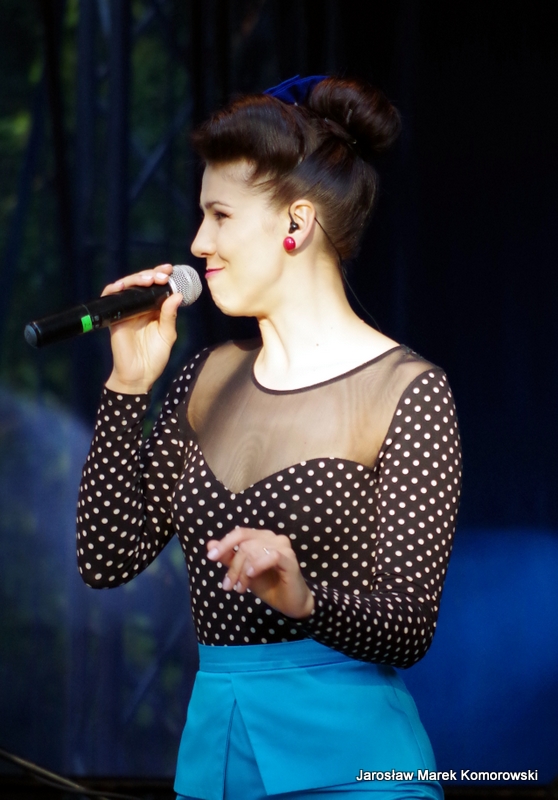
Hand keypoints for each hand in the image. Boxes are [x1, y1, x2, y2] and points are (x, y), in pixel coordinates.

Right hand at [103, 264, 182, 393]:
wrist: (139, 375)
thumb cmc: (155, 357)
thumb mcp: (167, 335)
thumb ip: (170, 316)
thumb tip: (177, 295)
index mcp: (154, 309)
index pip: (156, 286)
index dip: (161, 276)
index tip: (171, 270)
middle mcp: (139, 307)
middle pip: (141, 282)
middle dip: (151, 274)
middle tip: (162, 276)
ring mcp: (126, 311)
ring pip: (127, 286)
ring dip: (137, 278)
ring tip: (149, 279)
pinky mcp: (114, 317)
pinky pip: (110, 298)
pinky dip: (114, 288)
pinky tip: (123, 285)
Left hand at [207, 527, 314, 618]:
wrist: (290, 603)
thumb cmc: (268, 585)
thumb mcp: (243, 572)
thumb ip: (229, 558)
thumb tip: (209, 545)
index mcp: (262, 537)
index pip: (240, 533)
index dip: (224, 543)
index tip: (210, 557)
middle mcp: (273, 537)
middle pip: (244, 545)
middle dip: (233, 567)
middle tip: (228, 586)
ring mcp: (283, 547)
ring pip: (254, 550)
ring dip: (243, 572)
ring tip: (240, 588)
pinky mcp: (290, 559)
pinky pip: (272, 556)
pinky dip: (258, 565)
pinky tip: (251, 575)